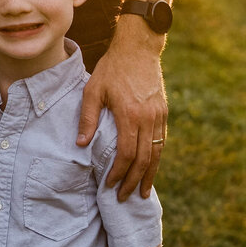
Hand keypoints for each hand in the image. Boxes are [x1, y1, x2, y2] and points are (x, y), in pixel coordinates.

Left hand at [77, 18, 167, 200]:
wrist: (139, 48)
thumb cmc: (112, 68)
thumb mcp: (93, 89)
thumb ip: (88, 118)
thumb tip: (82, 145)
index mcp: (130, 114)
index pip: (126, 154)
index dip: (118, 173)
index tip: (110, 185)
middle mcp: (148, 118)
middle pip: (144, 159)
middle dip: (133, 181)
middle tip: (124, 198)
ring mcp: (159, 116)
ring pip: (156, 153)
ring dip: (149, 175)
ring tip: (141, 192)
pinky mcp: (163, 113)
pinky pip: (161, 142)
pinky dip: (156, 159)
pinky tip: (150, 169)